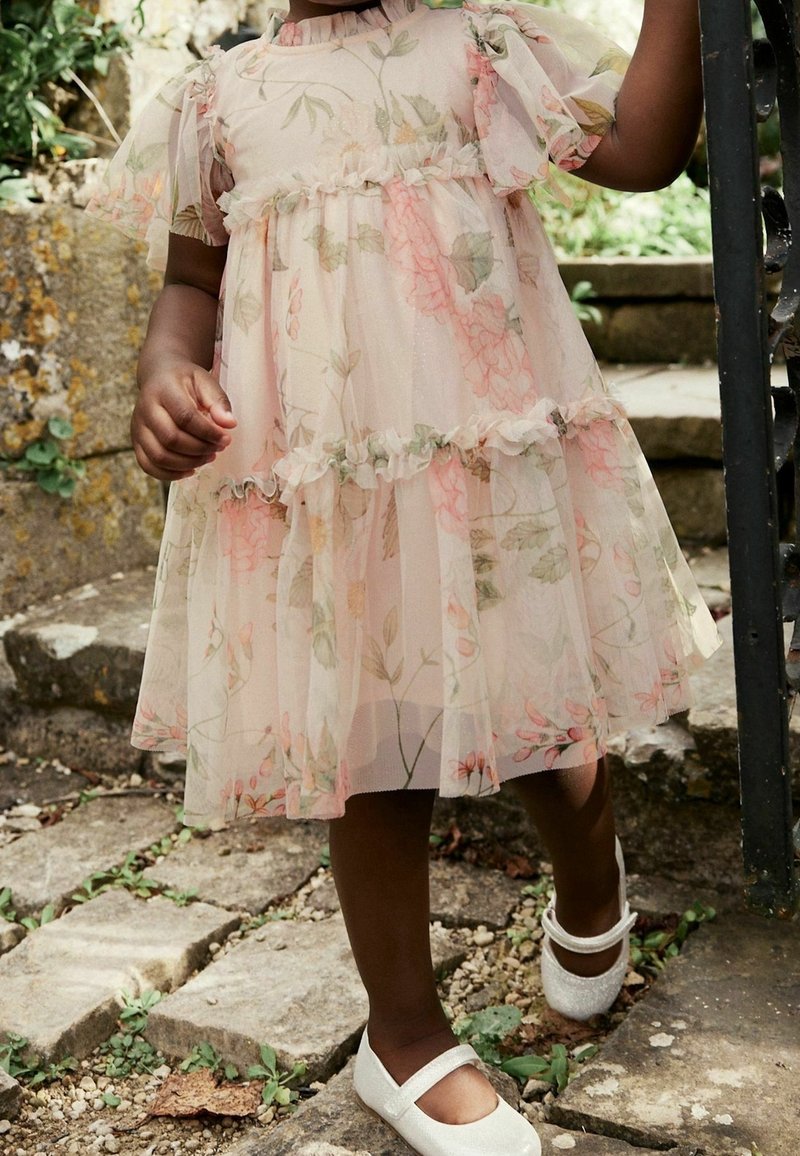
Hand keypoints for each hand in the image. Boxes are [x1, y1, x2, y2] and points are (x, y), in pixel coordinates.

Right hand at [131, 359, 237, 481]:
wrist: (160, 377)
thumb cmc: (186, 381)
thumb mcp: (205, 382)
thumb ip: (218, 402)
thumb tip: (230, 424)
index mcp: (163, 390)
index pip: (185, 417)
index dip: (207, 432)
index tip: (226, 439)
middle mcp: (145, 409)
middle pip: (171, 439)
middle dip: (199, 449)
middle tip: (218, 449)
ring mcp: (138, 427)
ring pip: (159, 456)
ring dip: (188, 463)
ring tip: (208, 457)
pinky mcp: (136, 442)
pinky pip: (148, 466)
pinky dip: (171, 474)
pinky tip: (191, 469)